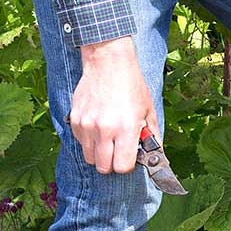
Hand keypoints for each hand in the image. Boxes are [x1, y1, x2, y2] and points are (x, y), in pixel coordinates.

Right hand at [69, 37, 158, 174]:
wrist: (108, 64)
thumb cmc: (132, 86)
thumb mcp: (148, 111)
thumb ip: (151, 136)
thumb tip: (155, 155)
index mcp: (125, 129)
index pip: (122, 166)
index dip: (127, 165)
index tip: (130, 158)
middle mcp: (104, 129)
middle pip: (103, 167)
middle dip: (112, 164)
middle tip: (118, 152)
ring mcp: (87, 125)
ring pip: (89, 157)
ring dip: (99, 154)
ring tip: (108, 140)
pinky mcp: (75, 119)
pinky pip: (80, 142)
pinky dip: (89, 141)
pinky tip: (98, 128)